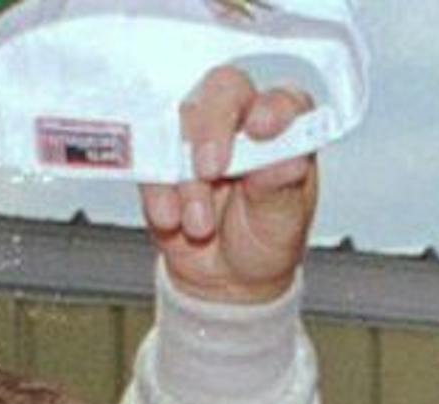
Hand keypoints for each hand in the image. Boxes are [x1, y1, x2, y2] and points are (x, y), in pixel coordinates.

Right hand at [140, 65, 317, 303]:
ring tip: (200, 226)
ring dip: (186, 177)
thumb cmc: (264, 240)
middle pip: (224, 90)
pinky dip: (158, 190)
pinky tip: (171, 218)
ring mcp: (199, 135)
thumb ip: (282, 187)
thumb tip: (289, 161)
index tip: (262, 128)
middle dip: (213, 127)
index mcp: (283, 129)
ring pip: (182, 122)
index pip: (282, 100)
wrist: (227, 279)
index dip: (272, 108)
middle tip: (210, 169)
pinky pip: (149, 156)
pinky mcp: (164, 156)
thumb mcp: (283, 224)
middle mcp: (241, 121)